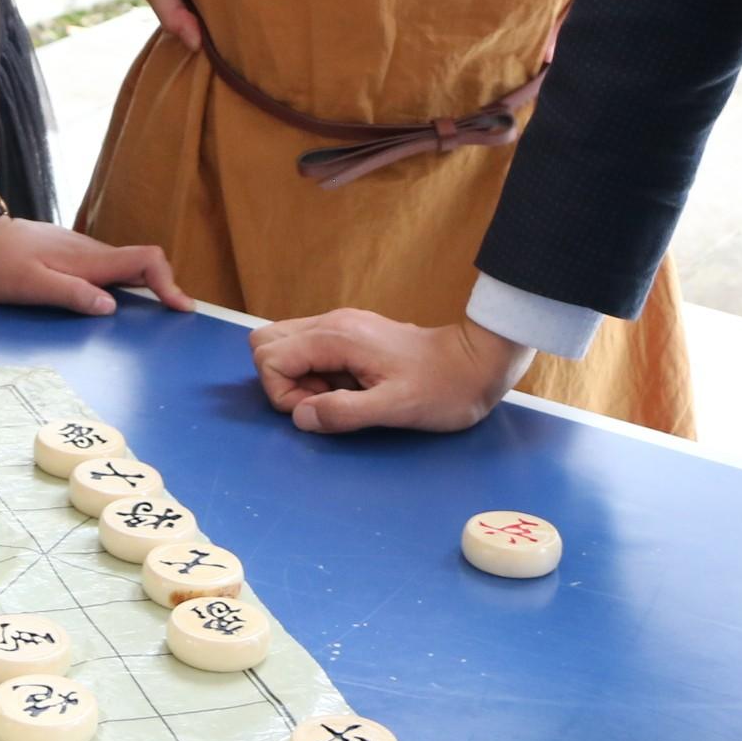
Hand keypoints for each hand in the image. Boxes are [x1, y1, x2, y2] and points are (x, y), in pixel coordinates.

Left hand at [0, 217, 190, 317]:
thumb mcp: (29, 285)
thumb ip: (71, 294)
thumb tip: (111, 307)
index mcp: (86, 260)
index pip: (144, 259)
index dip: (169, 281)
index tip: (181, 307)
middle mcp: (88, 252)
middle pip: (139, 265)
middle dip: (161, 289)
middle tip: (173, 319)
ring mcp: (77, 251)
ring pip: (121, 268)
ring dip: (141, 289)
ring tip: (150, 318)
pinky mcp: (65, 255)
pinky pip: (102, 269)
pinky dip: (118, 285)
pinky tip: (110, 303)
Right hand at [252, 310, 529, 433]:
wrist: (476, 363)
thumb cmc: (441, 389)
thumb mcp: (395, 409)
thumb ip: (344, 412)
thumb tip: (301, 417)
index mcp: (336, 338)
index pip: (270, 357)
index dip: (282, 393)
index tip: (320, 410)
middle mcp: (331, 323)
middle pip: (265, 342)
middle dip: (281, 381)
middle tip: (323, 402)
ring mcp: (339, 325)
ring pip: (284, 344)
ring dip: (297, 378)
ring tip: (337, 397)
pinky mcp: (350, 333)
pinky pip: (308, 348)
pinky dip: (313, 372)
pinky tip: (347, 388)